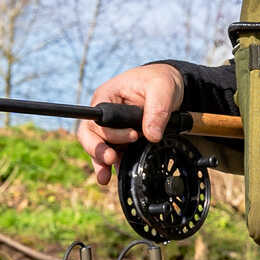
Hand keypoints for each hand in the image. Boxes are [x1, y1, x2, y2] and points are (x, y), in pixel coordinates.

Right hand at [78, 63, 183, 186]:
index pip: (97, 118)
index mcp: (107, 96)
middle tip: (112, 159)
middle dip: (98, 150)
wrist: (170, 87)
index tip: (132, 137)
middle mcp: (105, 114)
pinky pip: (114, 154)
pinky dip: (115, 166)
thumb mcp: (162, 88)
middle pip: (90, 136)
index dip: (109, 132)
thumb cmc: (160, 81)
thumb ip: (156, 109)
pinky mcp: (122, 140)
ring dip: (101, 163)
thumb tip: (151, 136)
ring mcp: (112, 128)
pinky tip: (118, 176)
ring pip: (99, 148)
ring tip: (105, 178)